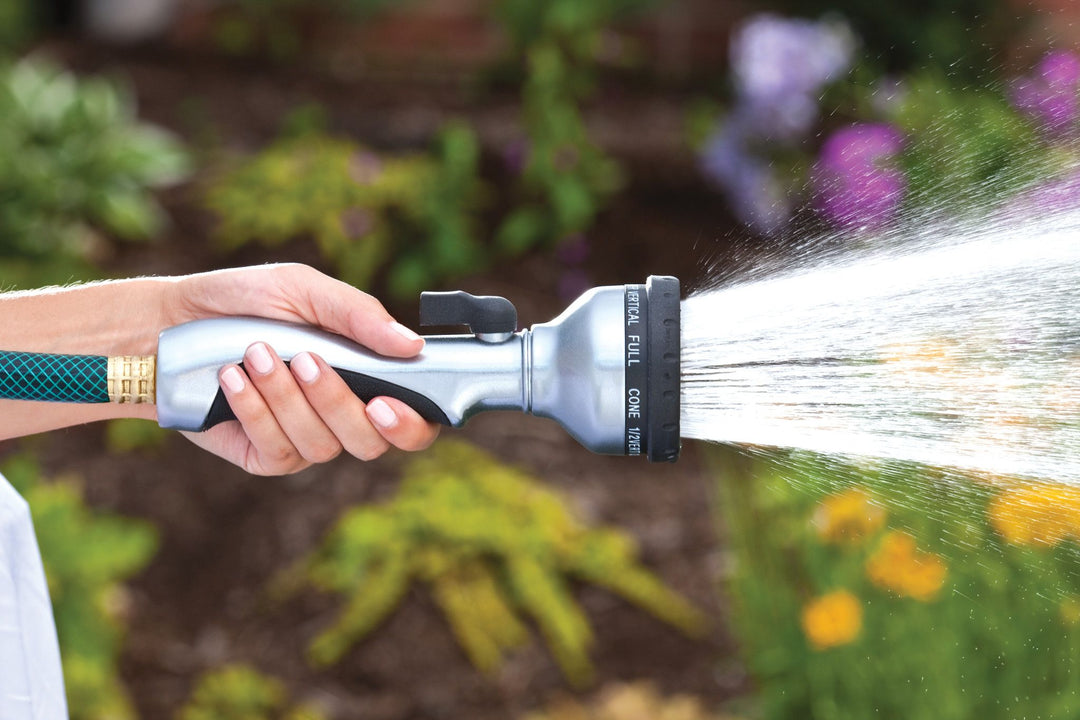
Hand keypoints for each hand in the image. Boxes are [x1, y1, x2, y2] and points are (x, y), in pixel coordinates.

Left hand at [163, 264, 439, 474]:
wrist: (173, 322)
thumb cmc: (247, 301)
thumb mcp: (304, 290)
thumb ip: (359, 316)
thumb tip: (412, 347)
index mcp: (370, 376)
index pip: (416, 419)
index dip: (412, 424)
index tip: (385, 403)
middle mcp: (344, 414)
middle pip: (371, 442)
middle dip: (337, 403)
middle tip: (306, 361)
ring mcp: (306, 438)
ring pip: (322, 446)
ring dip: (286, 397)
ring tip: (255, 354)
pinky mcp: (266, 455)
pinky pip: (278, 449)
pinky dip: (255, 410)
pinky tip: (233, 378)